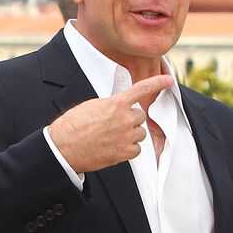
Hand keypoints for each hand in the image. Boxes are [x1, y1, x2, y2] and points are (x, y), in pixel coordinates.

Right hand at [47, 74, 172, 173]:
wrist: (63, 148)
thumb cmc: (72, 126)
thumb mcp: (91, 106)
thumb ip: (110, 104)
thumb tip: (119, 106)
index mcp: (115, 103)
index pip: (142, 89)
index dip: (158, 82)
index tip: (169, 80)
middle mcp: (124, 119)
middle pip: (140, 116)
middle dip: (130, 120)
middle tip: (113, 125)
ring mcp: (126, 136)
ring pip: (140, 133)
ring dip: (130, 134)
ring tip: (111, 137)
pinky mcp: (124, 153)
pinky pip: (137, 149)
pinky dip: (128, 149)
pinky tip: (114, 148)